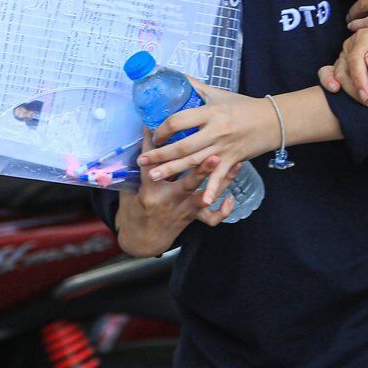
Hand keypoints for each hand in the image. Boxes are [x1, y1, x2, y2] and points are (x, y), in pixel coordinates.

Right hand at [116, 131, 232, 255]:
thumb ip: (141, 167)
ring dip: (221, 181)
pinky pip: (211, 219)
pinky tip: (231, 199)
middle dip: (201, 170)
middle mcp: (169, 201)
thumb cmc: (138, 208)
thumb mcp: (133, 188)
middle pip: (187, 184)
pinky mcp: (192, 217)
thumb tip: (146, 135)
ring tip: (235, 164)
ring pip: (205, 197)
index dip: (154, 149)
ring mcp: (183, 209)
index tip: (155, 129)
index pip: (153, 167)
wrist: (144, 239)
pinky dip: (222, 211)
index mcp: (150, 192)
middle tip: (214, 155)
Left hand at [138, 81, 277, 207]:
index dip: (163, 128)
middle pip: (182, 146)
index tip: (154, 134)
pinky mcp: (233, 160)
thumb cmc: (244, 106)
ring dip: (173, 171)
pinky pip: (220, 177)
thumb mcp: (219, 93)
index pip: (180, 120)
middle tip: (142, 161)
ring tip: (154, 177)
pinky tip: (203, 201)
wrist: (273, 120)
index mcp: (210, 113)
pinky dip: (213, 190)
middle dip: (160, 155)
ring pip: (194, 162)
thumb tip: (176, 76)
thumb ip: (196, 87)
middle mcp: (216, 131)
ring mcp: (224, 148)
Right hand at [319, 28, 367, 108]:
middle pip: (348, 71)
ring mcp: (344, 54)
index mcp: (365, 35)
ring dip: (353, 93)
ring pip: (340, 76)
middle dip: (362, 92)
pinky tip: (334, 90)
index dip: (360, 80)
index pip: (356, 59)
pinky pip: (328, 71)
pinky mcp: (342, 63)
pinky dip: (327, 81)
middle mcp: (351, 44)